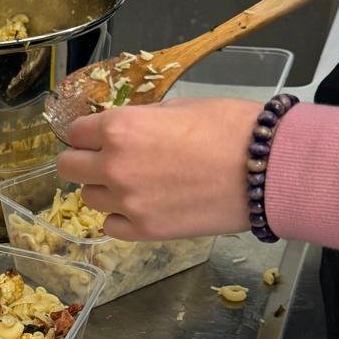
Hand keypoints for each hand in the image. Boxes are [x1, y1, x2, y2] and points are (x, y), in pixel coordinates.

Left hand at [56, 98, 259, 239]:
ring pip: (89, 198)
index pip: (75, 133)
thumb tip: (124, 129)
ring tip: (135, 183)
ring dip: (104, 189)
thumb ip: (141, 120)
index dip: (87, 134)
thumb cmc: (231, 128)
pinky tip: (143, 206)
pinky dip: (121, 217)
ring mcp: (127, 202)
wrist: (268, 169)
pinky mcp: (145, 231)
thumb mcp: (179, 107)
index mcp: (120, 127)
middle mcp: (114, 165)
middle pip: (69, 168)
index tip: (98, 137)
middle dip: (84, 161)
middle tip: (107, 160)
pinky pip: (111, 226)